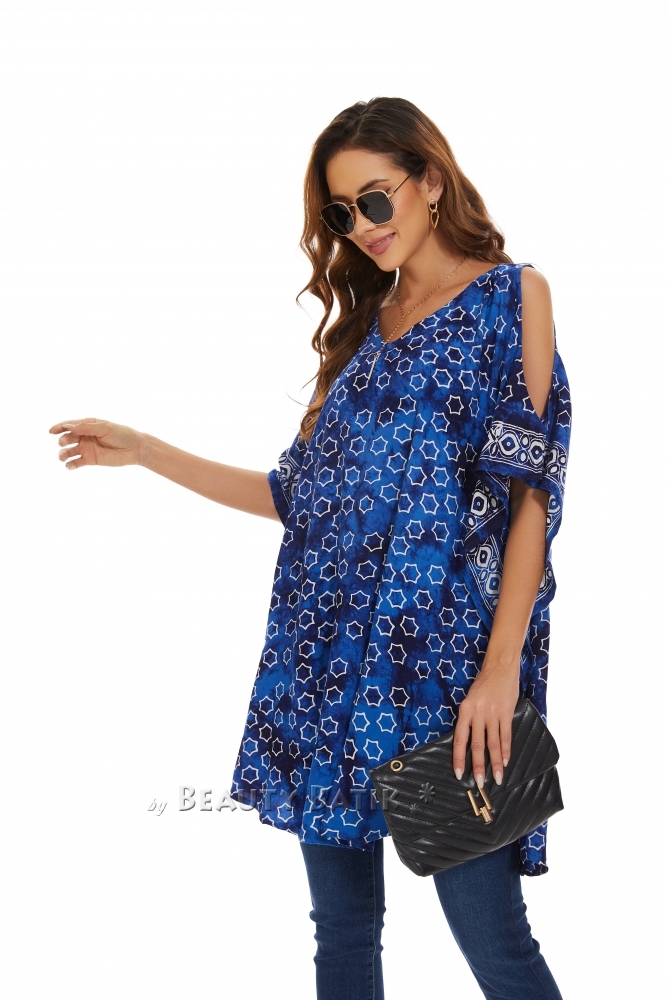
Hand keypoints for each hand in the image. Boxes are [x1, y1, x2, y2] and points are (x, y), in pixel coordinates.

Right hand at [49, 418, 143, 469]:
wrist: (134, 449)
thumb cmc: (122, 434)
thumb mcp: (105, 428)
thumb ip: (87, 427)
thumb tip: (69, 426)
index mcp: (88, 425)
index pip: (70, 425)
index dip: (60, 427)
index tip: (51, 431)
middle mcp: (85, 436)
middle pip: (68, 438)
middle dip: (63, 440)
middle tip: (62, 443)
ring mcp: (87, 448)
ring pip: (70, 451)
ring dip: (63, 454)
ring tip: (62, 457)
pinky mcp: (90, 460)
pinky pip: (77, 462)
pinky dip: (71, 464)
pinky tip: (69, 466)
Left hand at [452, 660, 519, 787]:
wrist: (500, 667)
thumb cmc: (483, 684)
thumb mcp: (470, 699)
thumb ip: (469, 718)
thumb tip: (468, 741)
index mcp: (464, 710)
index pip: (459, 739)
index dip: (459, 758)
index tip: (459, 774)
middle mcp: (477, 713)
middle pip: (477, 745)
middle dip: (478, 766)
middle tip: (479, 782)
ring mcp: (492, 713)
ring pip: (493, 743)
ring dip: (495, 763)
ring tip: (497, 778)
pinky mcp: (506, 713)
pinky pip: (506, 735)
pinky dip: (506, 750)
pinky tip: (506, 761)